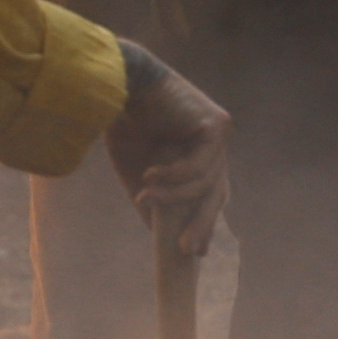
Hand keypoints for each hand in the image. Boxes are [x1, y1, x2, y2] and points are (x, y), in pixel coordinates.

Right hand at [108, 46, 233, 257]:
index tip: (194, 252)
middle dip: (201, 223)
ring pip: (206, 183)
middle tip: (185, 248)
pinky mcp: (216, 126)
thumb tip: (157, 234)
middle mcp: (214, 146)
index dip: (203, 222)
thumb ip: (154, 200)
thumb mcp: (138, 173)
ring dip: (174, 195)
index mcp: (199, 155)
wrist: (118, 86)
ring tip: (146, 196)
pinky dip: (174, 176)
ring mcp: (219, 135)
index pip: (209, 195)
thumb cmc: (125, 125)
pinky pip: (199, 166)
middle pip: (216, 193)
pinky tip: (151, 176)